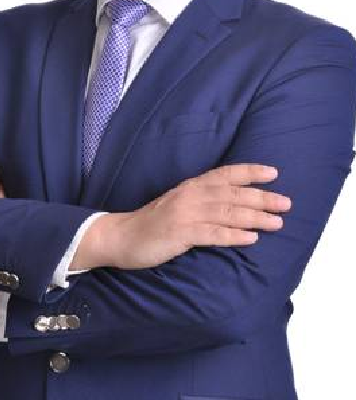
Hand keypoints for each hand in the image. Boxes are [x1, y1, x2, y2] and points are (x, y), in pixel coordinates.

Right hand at [72, 164, 291, 270]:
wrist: (122, 236)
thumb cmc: (155, 222)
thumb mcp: (180, 203)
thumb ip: (204, 200)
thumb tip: (235, 203)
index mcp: (191, 186)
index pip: (225, 174)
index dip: (250, 172)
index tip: (274, 172)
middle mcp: (191, 195)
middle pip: (232, 193)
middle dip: (262, 197)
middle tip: (287, 203)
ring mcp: (185, 214)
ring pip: (227, 212)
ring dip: (255, 217)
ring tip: (277, 222)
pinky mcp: (180, 234)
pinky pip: (212, 234)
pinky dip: (233, 235)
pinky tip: (250, 238)